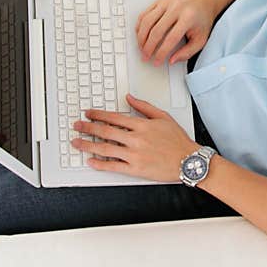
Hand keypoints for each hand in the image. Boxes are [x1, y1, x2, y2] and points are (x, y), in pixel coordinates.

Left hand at [71, 94, 199, 181]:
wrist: (189, 161)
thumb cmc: (178, 141)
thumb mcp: (163, 117)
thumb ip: (144, 106)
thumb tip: (129, 97)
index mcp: (142, 125)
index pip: (114, 117)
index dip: (98, 114)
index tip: (88, 113)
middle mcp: (136, 139)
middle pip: (106, 131)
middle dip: (88, 127)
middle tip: (77, 126)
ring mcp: (135, 155)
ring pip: (106, 149)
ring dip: (89, 145)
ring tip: (77, 143)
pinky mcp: (136, 169)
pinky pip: (114, 166)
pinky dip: (101, 164)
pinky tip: (91, 161)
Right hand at [135, 0, 218, 66]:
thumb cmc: (202, 19)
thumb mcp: (201, 38)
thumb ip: (188, 52)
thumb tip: (172, 60)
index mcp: (188, 18)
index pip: (171, 39)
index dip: (161, 53)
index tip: (157, 61)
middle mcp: (176, 8)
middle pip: (156, 31)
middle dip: (148, 47)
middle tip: (146, 57)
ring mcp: (166, 2)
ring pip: (147, 21)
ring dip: (141, 38)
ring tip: (142, 48)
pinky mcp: (160, 0)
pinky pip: (145, 13)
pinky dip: (140, 26)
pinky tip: (140, 34)